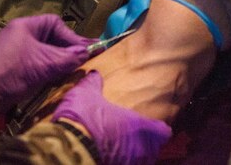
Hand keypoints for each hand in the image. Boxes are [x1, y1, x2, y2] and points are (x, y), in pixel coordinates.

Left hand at [0, 14, 95, 112]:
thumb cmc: (11, 73)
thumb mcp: (44, 65)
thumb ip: (68, 58)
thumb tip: (86, 53)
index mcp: (23, 26)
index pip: (54, 24)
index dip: (72, 36)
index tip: (86, 49)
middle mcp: (17, 35)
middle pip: (49, 38)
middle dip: (66, 48)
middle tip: (85, 58)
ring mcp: (13, 52)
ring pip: (42, 51)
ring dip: (58, 59)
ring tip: (74, 67)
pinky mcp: (10, 68)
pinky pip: (34, 63)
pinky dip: (47, 68)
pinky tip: (56, 76)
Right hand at [53, 70, 170, 164]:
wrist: (67, 147)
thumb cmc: (83, 118)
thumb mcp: (86, 94)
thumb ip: (94, 84)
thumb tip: (94, 74)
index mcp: (138, 126)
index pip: (163, 133)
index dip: (157, 130)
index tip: (149, 127)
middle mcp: (138, 149)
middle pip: (153, 151)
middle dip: (146, 146)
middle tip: (133, 139)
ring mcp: (127, 163)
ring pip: (139, 162)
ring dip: (133, 156)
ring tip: (120, 150)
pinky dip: (119, 163)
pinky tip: (107, 158)